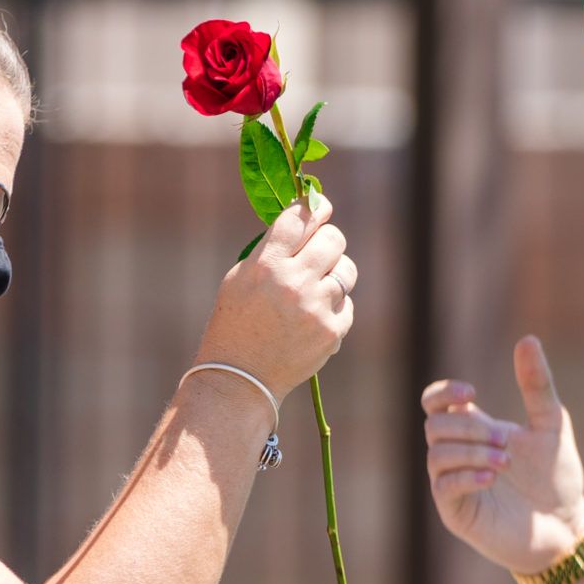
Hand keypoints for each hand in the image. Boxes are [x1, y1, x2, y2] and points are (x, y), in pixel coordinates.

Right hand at [196, 194, 355, 398]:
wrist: (241, 377)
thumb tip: (307, 221)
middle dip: (328, 240)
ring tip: (318, 285)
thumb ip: (271, 250)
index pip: (299, 219)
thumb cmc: (236, 322)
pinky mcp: (331, 331)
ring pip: (347, 270)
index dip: (314, 207)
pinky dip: (334, 307)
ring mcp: (315, 308)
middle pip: (332, 239)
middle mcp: (293, 283)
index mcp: (265, 265)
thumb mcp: (240, 278)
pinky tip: (313, 317)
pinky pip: (346, 303)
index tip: (322, 206)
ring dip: (336, 272)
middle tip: (321, 248)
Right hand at [422, 335, 583, 576]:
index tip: (471, 395)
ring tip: (505, 465)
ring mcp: (454, 484)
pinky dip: (466, 477)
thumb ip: (537, 385)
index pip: (434, 403)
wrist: (566, 526)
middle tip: (506, 443)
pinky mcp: (457, 513)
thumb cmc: (557, 477)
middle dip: (470, 429)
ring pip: (436, 455)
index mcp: (474, 430)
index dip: (442, 393)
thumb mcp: (551, 425)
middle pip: (434, 426)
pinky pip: (443, 487)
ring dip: (471, 453)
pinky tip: (492, 478)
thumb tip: (527, 339)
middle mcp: (458, 455)